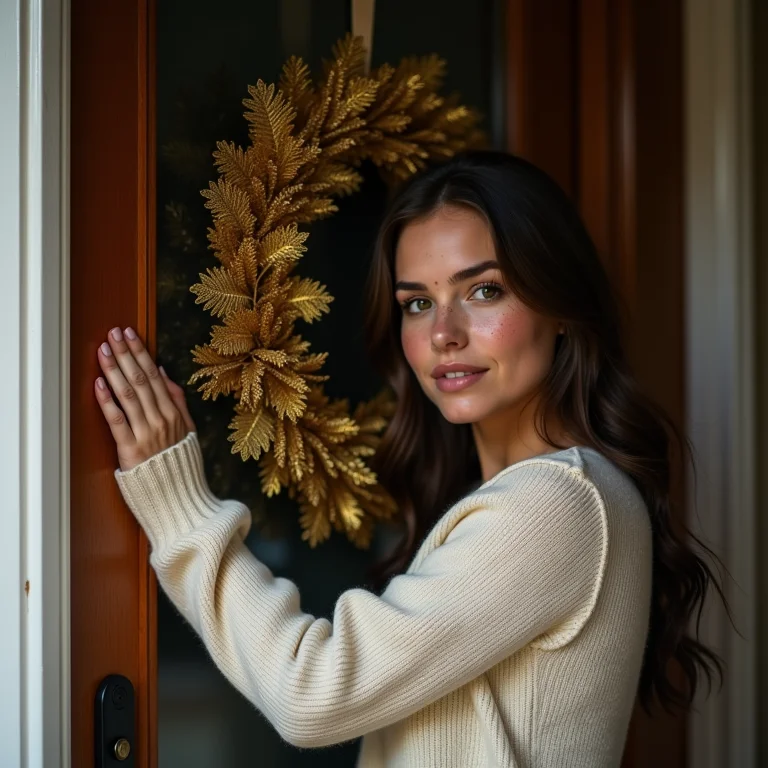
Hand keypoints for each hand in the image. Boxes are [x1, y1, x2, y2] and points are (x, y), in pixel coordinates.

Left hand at [94, 326, 196, 470]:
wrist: (179, 496)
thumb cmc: (180, 462)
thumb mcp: (188, 428)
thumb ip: (177, 399)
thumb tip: (162, 372)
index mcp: (174, 412)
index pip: (154, 375)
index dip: (140, 352)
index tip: (128, 333)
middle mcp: (161, 419)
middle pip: (140, 380)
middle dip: (125, 353)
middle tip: (112, 333)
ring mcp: (146, 433)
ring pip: (128, 395)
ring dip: (113, 370)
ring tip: (102, 350)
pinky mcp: (131, 450)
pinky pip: (117, 421)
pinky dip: (107, 402)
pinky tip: (99, 384)